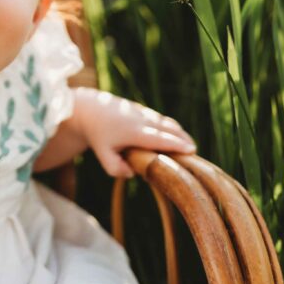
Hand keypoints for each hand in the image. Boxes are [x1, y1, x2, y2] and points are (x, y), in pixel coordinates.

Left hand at [73, 88, 195, 178]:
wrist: (89, 109)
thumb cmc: (98, 135)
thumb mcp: (103, 155)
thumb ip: (116, 169)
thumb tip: (133, 173)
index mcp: (135, 132)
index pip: (161, 139)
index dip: (177, 144)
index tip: (192, 150)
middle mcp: (142, 120)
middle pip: (169, 129)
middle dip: (183, 138)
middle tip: (194, 152)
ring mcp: (143, 112)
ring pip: (166, 122)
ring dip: (178, 132)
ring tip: (188, 144)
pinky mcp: (142, 109)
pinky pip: (160, 118)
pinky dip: (170, 126)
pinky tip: (175, 135)